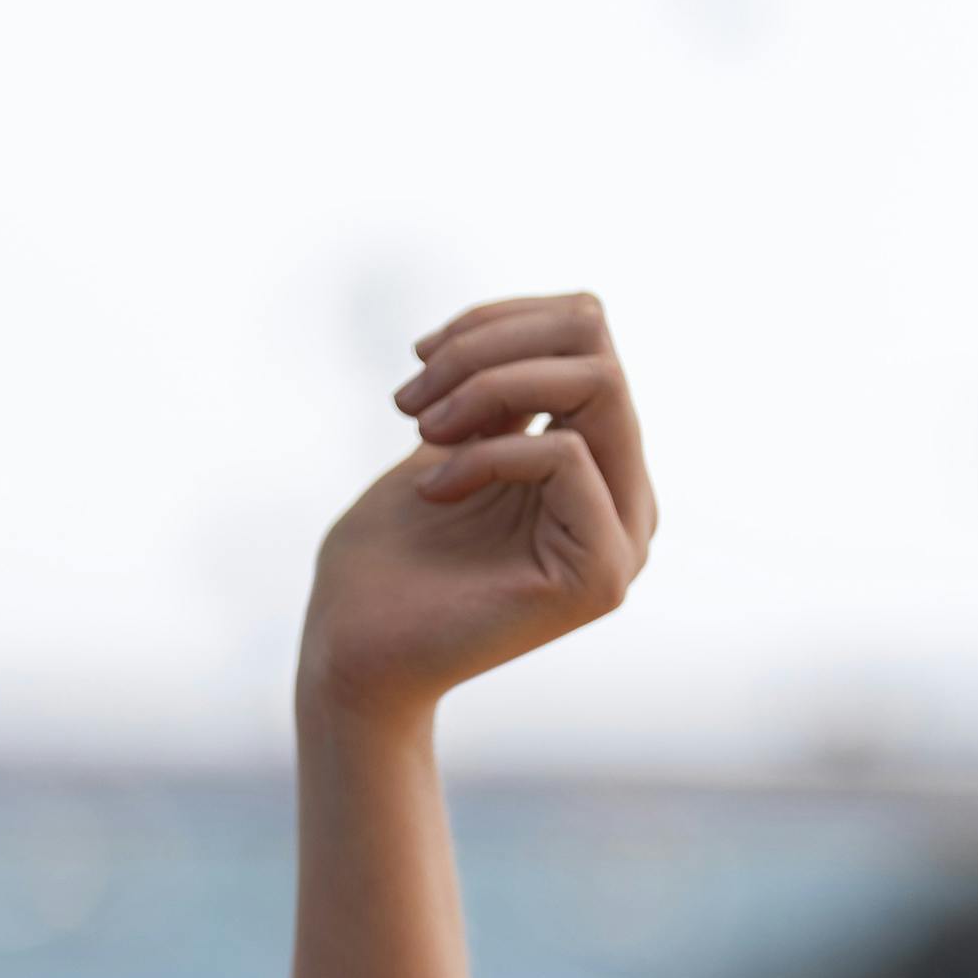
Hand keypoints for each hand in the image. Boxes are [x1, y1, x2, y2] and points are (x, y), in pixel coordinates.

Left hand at [299, 291, 656, 726]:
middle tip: (411, 398)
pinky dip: (486, 452)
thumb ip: (503, 393)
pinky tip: (433, 490)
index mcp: (594, 459)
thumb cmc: (384, 559)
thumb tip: (548, 323)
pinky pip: (566, 455)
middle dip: (491, 347)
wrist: (352, 656)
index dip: (500, 322)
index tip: (422, 358)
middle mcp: (625, 493)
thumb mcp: (445, 442)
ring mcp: (623, 534)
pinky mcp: (602, 572)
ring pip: (598, 385)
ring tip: (419, 427)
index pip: (587, 336)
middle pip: (598, 347)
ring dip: (489, 385)